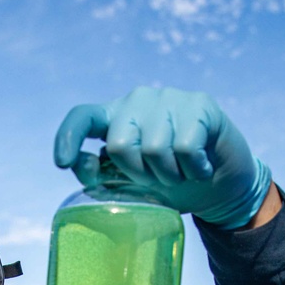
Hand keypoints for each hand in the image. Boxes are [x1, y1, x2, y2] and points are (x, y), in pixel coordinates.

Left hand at [54, 86, 272, 228]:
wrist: (222, 187)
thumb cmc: (174, 184)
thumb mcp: (136, 186)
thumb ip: (107, 175)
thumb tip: (84, 166)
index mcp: (116, 118)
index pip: (84, 118)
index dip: (69, 138)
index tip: (62, 163)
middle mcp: (139, 101)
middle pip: (119, 143)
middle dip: (138, 174)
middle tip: (160, 179)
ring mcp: (170, 98)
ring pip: (154, 148)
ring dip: (171, 175)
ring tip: (182, 173)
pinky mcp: (200, 105)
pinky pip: (185, 147)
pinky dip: (194, 168)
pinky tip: (202, 167)